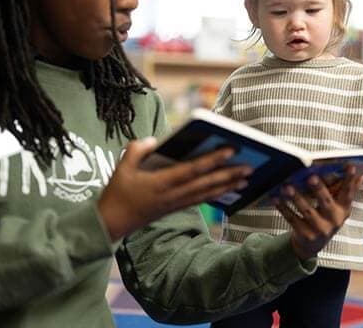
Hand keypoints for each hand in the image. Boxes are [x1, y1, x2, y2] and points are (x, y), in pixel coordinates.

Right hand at [97, 137, 252, 240]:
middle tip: (250, 166)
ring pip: (207, 193)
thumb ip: (137, 149)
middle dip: (229, 174)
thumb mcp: (121, 167)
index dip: (212, 160)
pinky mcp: (176, 208)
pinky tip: (228, 189)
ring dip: (228, 185)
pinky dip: (217, 194)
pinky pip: (201, 200)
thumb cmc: (117, 192)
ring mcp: (176, 203)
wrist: (112, 222)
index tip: (229, 150)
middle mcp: (172, 195)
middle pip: (206, 183)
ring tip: (246, 177)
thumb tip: (154, 140)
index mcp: (160, 183)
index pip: (192, 170)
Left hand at [273, 168, 362, 260]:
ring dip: (296, 198)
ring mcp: (320, 230)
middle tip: (311, 177)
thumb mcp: (339, 206)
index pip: (348, 193)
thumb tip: (362, 173)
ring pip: (307, 211)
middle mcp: (334, 221)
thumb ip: (348, 190)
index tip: (350, 166)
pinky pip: (292, 219)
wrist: (312, 244)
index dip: (350, 180)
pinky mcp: (305, 235)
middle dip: (319, 189)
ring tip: (286, 186)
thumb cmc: (326, 217)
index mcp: (344, 210)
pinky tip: (275, 197)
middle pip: (326, 203)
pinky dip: (283, 208)